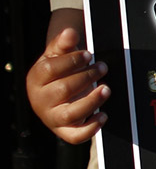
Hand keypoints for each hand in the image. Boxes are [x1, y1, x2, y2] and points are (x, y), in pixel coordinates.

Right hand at [26, 27, 109, 143]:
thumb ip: (64, 43)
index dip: (71, 61)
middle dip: (86, 77)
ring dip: (91, 101)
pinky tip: (103, 115)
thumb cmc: (59, 71)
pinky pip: (75, 136)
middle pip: (63, 90)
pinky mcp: (64, 130)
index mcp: (36, 79)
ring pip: (69, 114)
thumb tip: (70, 32)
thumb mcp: (58, 55)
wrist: (55, 90)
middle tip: (102, 67)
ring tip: (106, 89)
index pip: (50, 70)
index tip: (88, 54)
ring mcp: (52, 117)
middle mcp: (41, 100)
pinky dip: (90, 128)